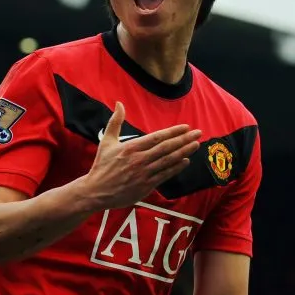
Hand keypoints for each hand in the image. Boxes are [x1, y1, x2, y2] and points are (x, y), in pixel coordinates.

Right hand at [83, 101, 201, 210]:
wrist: (96, 191)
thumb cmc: (102, 166)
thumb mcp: (106, 141)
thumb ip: (115, 122)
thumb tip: (119, 103)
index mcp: (131, 147)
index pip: (157, 137)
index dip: (173, 132)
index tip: (186, 127)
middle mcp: (139, 160)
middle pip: (167, 148)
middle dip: (184, 140)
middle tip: (198, 133)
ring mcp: (144, 174)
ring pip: (168, 161)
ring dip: (184, 152)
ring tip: (196, 145)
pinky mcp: (146, 186)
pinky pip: (165, 175)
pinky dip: (176, 168)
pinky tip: (185, 161)